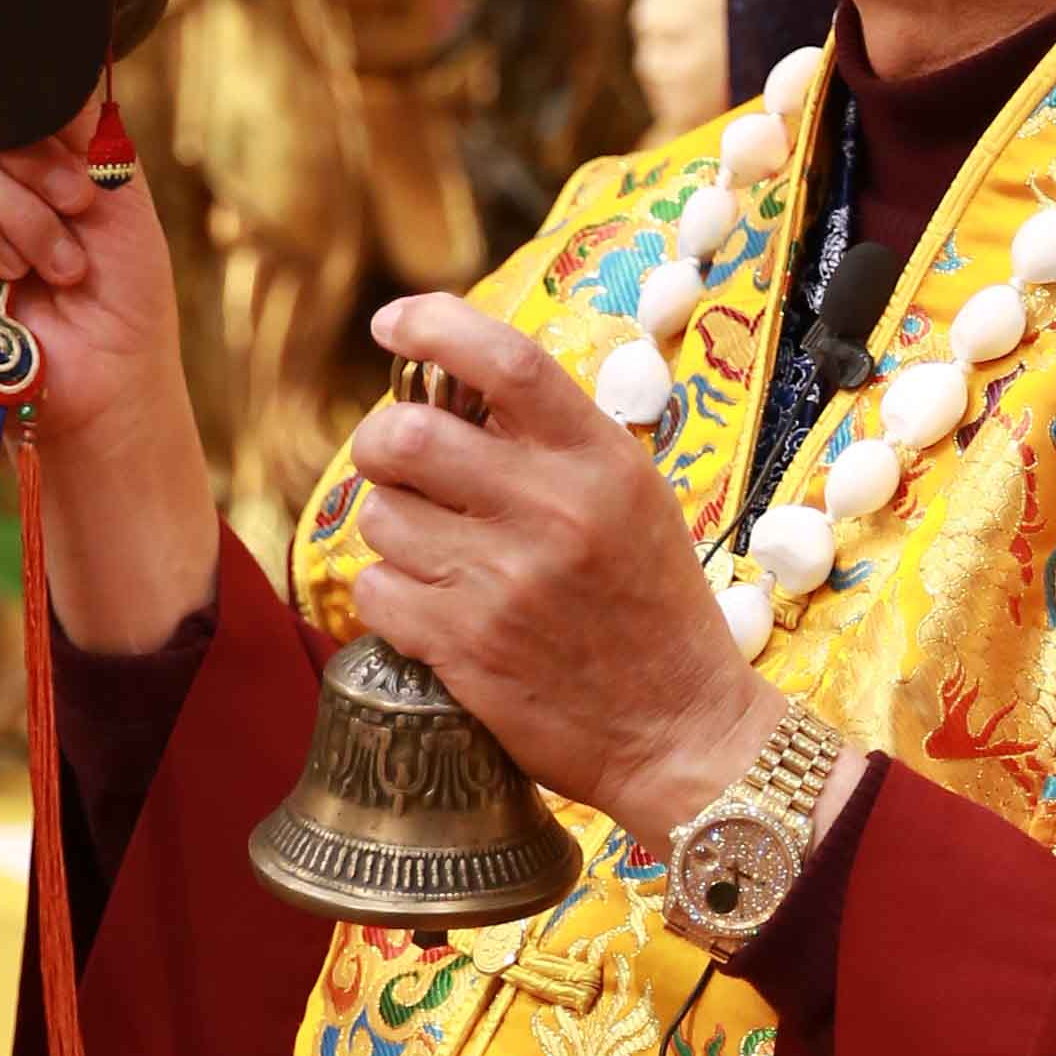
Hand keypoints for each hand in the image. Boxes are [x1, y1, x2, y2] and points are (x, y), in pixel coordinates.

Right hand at [0, 109, 216, 652]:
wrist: (113, 379)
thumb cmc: (121, 294)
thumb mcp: (116, 191)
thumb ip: (83, 126)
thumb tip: (49, 65)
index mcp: (10, 159)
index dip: (28, 115)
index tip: (84, 164)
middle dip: (30, 164)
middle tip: (80, 208)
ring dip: (13, 212)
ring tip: (56, 265)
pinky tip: (9, 274)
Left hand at [348, 292, 781, 852]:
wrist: (680, 732)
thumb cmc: (654, 610)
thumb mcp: (634, 502)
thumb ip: (556, 445)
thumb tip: (457, 391)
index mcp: (601, 462)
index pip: (506, 361)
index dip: (434, 325)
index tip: (393, 323)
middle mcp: (553, 511)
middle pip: (406, 436)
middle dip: (380, 443)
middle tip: (394, 462)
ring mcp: (504, 582)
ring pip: (380, 518)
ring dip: (393, 530)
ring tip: (440, 555)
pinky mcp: (466, 648)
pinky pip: (375, 590)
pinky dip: (390, 596)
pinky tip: (433, 609)